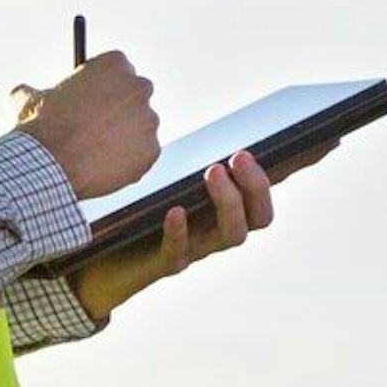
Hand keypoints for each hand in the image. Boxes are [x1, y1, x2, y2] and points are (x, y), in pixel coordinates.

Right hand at [9, 52, 159, 197]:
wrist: (51, 164)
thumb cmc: (40, 128)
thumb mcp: (26, 100)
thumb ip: (32, 91)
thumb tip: (22, 92)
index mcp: (115, 64)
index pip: (116, 70)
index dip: (100, 86)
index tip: (89, 100)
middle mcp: (139, 88)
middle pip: (133, 96)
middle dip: (118, 110)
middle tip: (95, 127)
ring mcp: (149, 121)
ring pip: (138, 129)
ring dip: (122, 137)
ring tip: (93, 152)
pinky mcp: (151, 151)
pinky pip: (141, 156)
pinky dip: (126, 162)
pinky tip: (102, 167)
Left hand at [68, 148, 274, 324]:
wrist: (101, 257)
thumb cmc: (137, 210)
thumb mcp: (165, 180)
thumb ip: (187, 160)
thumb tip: (205, 121)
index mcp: (223, 211)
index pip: (263, 196)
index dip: (278, 178)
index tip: (285, 147)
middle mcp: (217, 232)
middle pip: (258, 217)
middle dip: (255, 186)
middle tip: (239, 156)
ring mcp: (195, 250)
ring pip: (231, 234)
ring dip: (228, 202)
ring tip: (213, 171)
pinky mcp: (165, 264)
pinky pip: (179, 252)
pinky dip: (180, 231)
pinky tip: (175, 211)